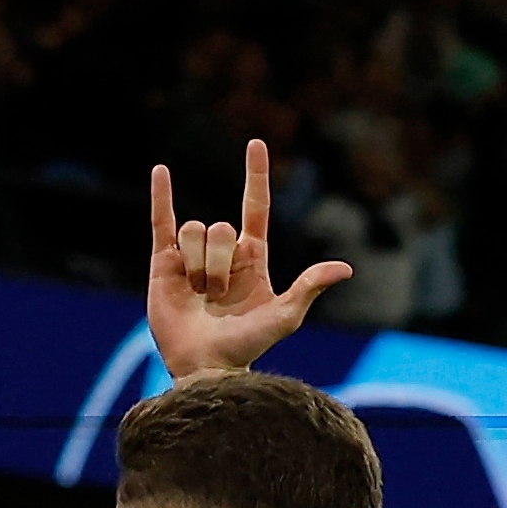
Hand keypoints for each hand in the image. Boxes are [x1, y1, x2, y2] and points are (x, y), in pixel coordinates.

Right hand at [144, 142, 348, 378]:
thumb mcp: (285, 316)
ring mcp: (191, 257)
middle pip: (219, 227)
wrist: (205, 364)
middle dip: (218, 261)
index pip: (255, 206)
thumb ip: (310, 287)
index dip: (255, 175)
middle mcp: (221, 252)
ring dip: (198, 265)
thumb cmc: (247, 345)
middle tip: (218, 296)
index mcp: (252, 257)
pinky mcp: (164, 265)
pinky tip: (161, 171)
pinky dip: (161, 196)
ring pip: (194, 230)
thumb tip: (345, 268)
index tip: (255, 144)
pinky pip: (162, 223)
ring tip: (198, 295)